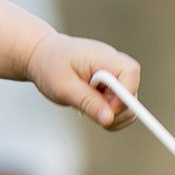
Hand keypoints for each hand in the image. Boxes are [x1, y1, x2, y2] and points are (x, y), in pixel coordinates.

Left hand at [25, 34, 139, 128]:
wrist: (42, 55)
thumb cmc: (50, 66)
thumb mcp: (64, 88)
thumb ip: (88, 102)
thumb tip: (109, 119)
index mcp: (103, 57)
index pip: (130, 71)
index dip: (126, 93)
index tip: (108, 108)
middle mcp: (113, 64)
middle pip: (132, 91)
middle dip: (116, 110)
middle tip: (90, 112)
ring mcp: (114, 75)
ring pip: (128, 103)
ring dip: (111, 114)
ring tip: (85, 108)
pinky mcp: (111, 86)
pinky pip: (119, 106)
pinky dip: (108, 114)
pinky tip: (90, 108)